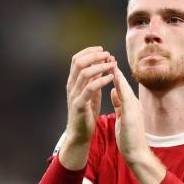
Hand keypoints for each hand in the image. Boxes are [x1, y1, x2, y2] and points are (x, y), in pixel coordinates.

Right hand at [59, 46, 115, 169]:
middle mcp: (71, 86)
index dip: (89, 51)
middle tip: (108, 55)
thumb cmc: (86, 113)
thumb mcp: (91, 93)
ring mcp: (74, 95)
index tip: (102, 50)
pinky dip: (101, 80)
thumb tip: (100, 64)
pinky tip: (111, 78)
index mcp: (73, 82)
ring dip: (100, 66)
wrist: (80, 134)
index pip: (76, 59)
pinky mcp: (80, 105)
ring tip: (112, 65)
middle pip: (79, 62)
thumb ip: (93, 79)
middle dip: (94, 55)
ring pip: (84, 73)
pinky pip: (90, 88)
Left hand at [110, 66, 165, 183]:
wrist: (137, 153)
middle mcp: (133, 104)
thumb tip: (114, 91)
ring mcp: (134, 108)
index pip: (121, 86)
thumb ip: (119, 103)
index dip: (113, 74)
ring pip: (125, 88)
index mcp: (130, 105)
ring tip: (110, 63)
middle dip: (115, 70)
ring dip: (118, 75)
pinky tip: (115, 80)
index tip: (105, 63)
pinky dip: (120, 88)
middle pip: (123, 84)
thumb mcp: (123, 117)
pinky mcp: (132, 115)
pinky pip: (126, 98)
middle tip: (107, 56)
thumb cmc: (130, 137)